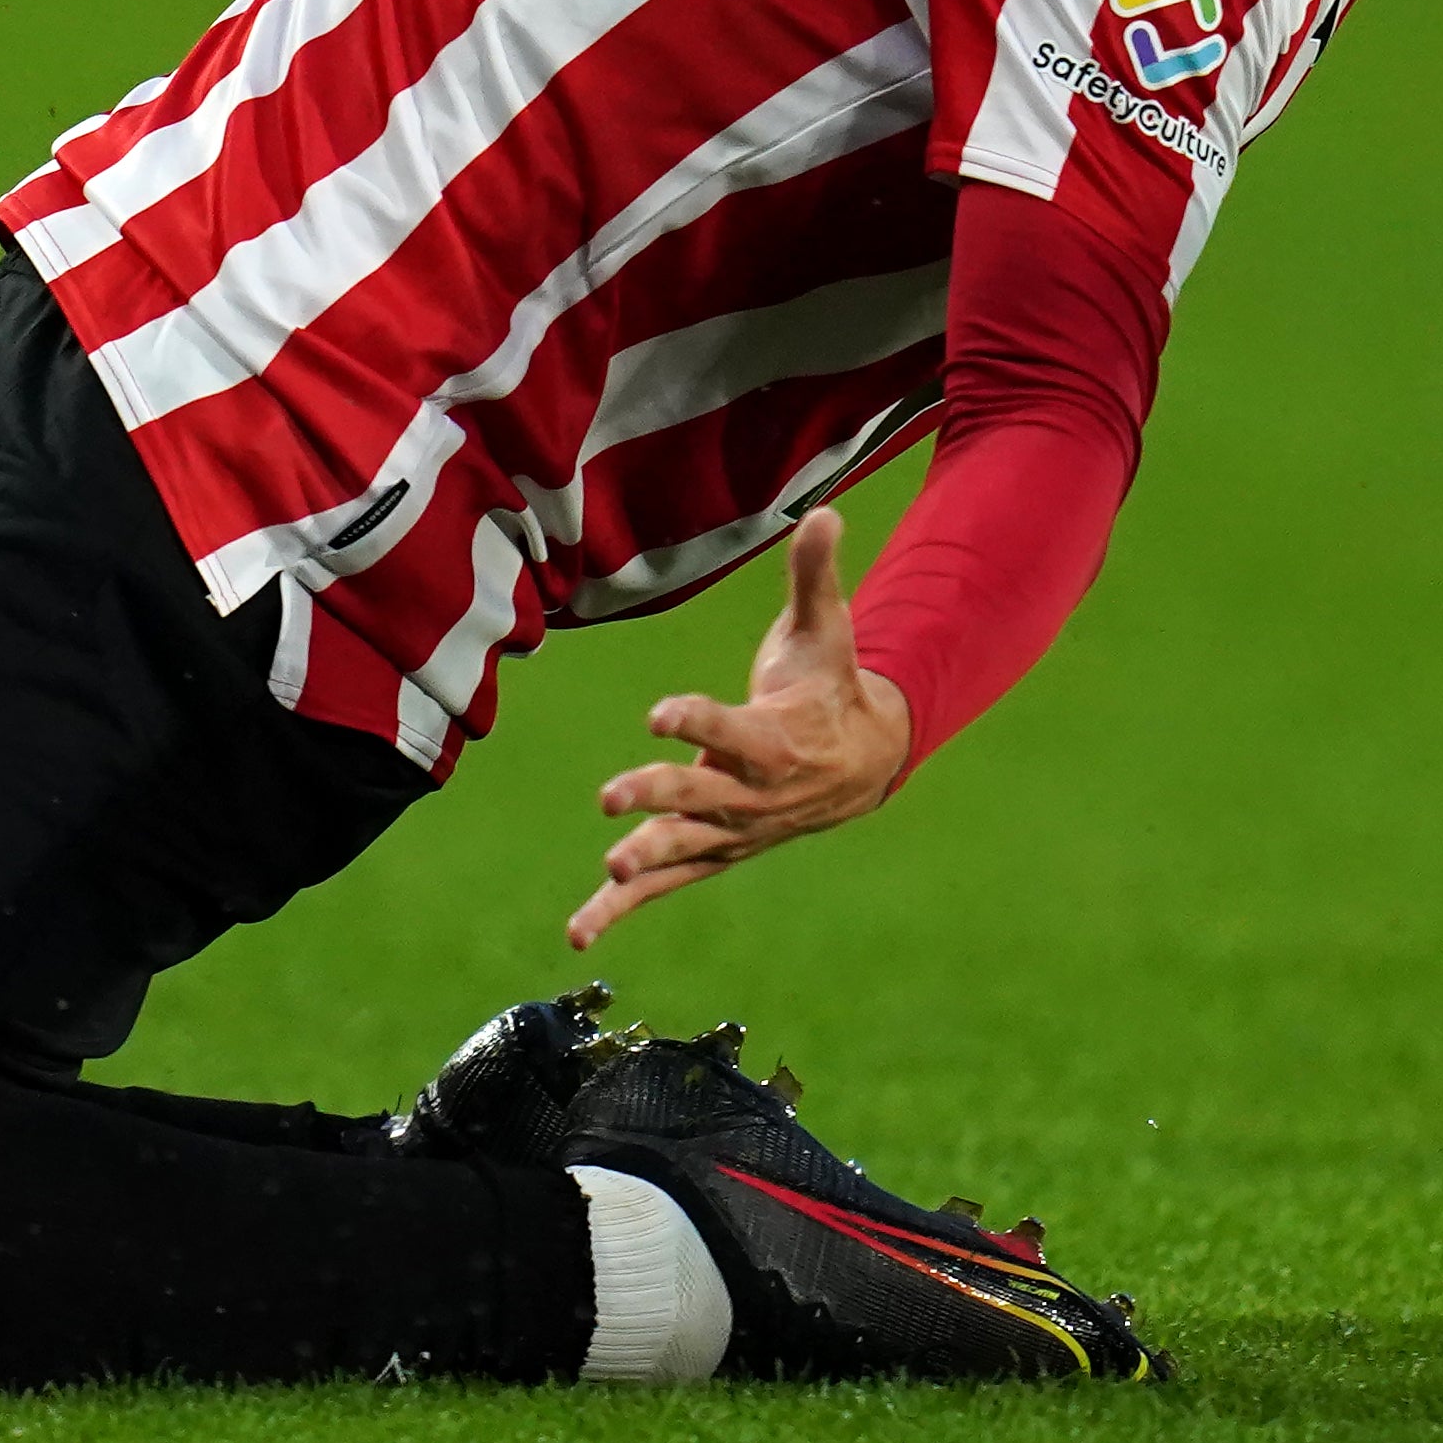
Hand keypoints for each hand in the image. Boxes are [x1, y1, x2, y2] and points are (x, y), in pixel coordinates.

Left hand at [565, 510, 915, 949]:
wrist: (864, 764)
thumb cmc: (831, 687)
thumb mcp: (828, 632)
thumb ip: (815, 577)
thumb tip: (826, 511)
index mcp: (775, 738)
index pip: (730, 731)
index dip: (694, 721)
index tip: (659, 712)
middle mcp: (751, 793)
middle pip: (701, 797)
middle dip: (660, 798)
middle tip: (614, 799)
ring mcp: (730, 830)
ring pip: (682, 851)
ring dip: (642, 864)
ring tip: (607, 872)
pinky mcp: (711, 852)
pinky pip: (664, 885)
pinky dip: (621, 907)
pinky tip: (578, 932)